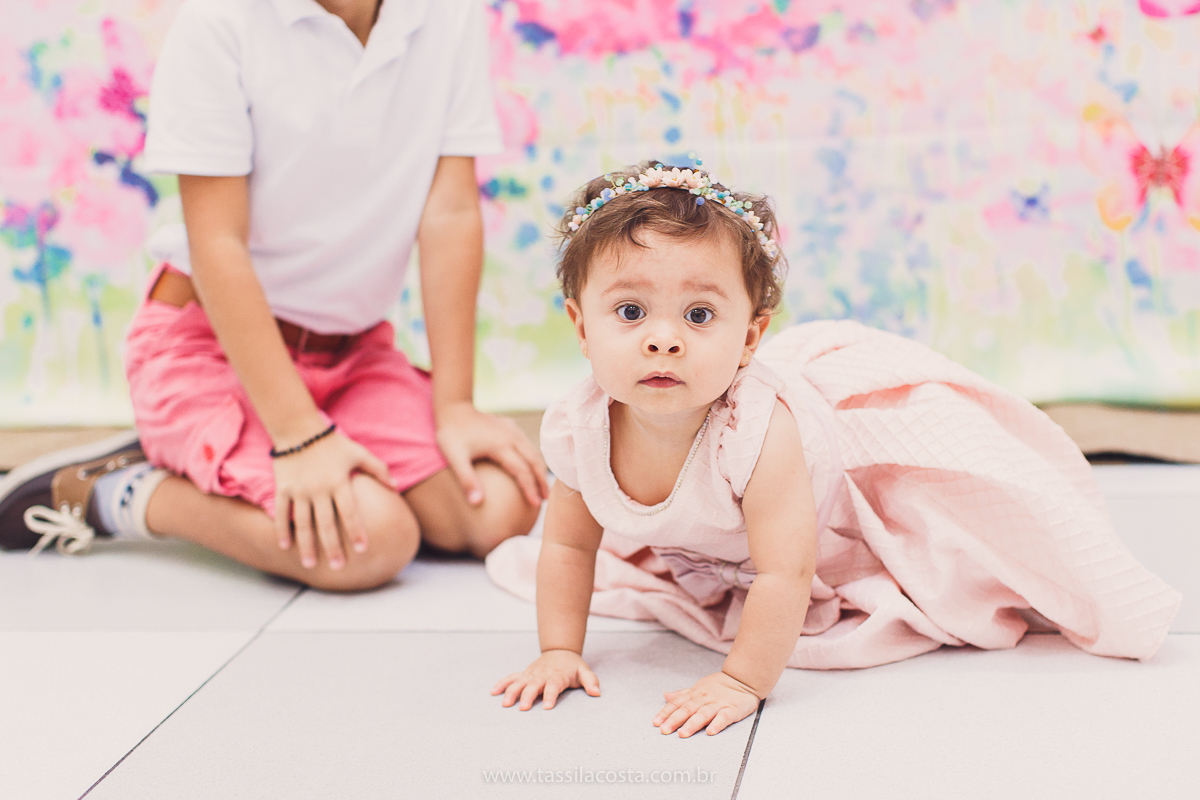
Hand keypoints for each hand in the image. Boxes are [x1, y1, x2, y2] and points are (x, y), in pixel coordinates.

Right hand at [272, 429, 395, 569]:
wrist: (297, 428)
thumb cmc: (332, 442)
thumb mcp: (358, 452)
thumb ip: (378, 469)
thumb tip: (396, 485)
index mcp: (339, 482)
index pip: (350, 512)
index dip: (357, 531)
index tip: (363, 549)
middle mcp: (318, 489)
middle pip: (326, 524)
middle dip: (333, 547)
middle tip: (338, 567)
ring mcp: (299, 490)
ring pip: (302, 524)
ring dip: (306, 545)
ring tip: (310, 564)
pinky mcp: (282, 489)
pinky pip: (281, 513)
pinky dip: (282, 530)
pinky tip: (286, 547)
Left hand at [435, 401, 548, 507]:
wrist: (453, 407)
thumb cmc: (451, 433)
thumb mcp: (454, 457)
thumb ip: (466, 479)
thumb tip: (476, 503)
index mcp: (501, 445)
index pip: (522, 470)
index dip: (530, 488)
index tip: (535, 504)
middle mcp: (512, 436)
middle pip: (534, 460)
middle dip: (541, 480)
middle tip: (545, 499)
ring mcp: (512, 429)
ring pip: (533, 451)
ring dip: (539, 469)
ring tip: (540, 487)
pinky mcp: (510, 426)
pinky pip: (527, 444)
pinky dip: (532, 458)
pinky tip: (529, 466)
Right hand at [492, 649, 600, 709]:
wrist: (560, 651)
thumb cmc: (573, 666)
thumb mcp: (585, 671)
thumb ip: (591, 681)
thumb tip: (597, 693)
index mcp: (558, 675)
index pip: (554, 685)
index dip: (551, 695)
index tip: (548, 707)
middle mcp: (542, 674)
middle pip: (534, 685)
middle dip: (527, 696)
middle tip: (522, 708)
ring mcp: (531, 674)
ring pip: (519, 682)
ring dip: (511, 692)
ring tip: (505, 704)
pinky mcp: (524, 674)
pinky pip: (511, 678)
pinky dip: (502, 684)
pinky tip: (493, 692)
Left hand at [653, 671, 760, 736]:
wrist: (743, 679)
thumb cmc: (719, 686)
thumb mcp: (698, 687)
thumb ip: (682, 694)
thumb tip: (665, 696)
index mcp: (695, 694)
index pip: (677, 703)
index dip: (666, 712)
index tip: (656, 723)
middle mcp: (704, 698)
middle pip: (687, 709)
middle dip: (675, 720)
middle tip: (664, 730)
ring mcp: (718, 704)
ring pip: (703, 714)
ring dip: (692, 724)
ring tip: (683, 733)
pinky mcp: (732, 709)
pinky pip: (724, 717)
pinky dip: (717, 724)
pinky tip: (710, 731)